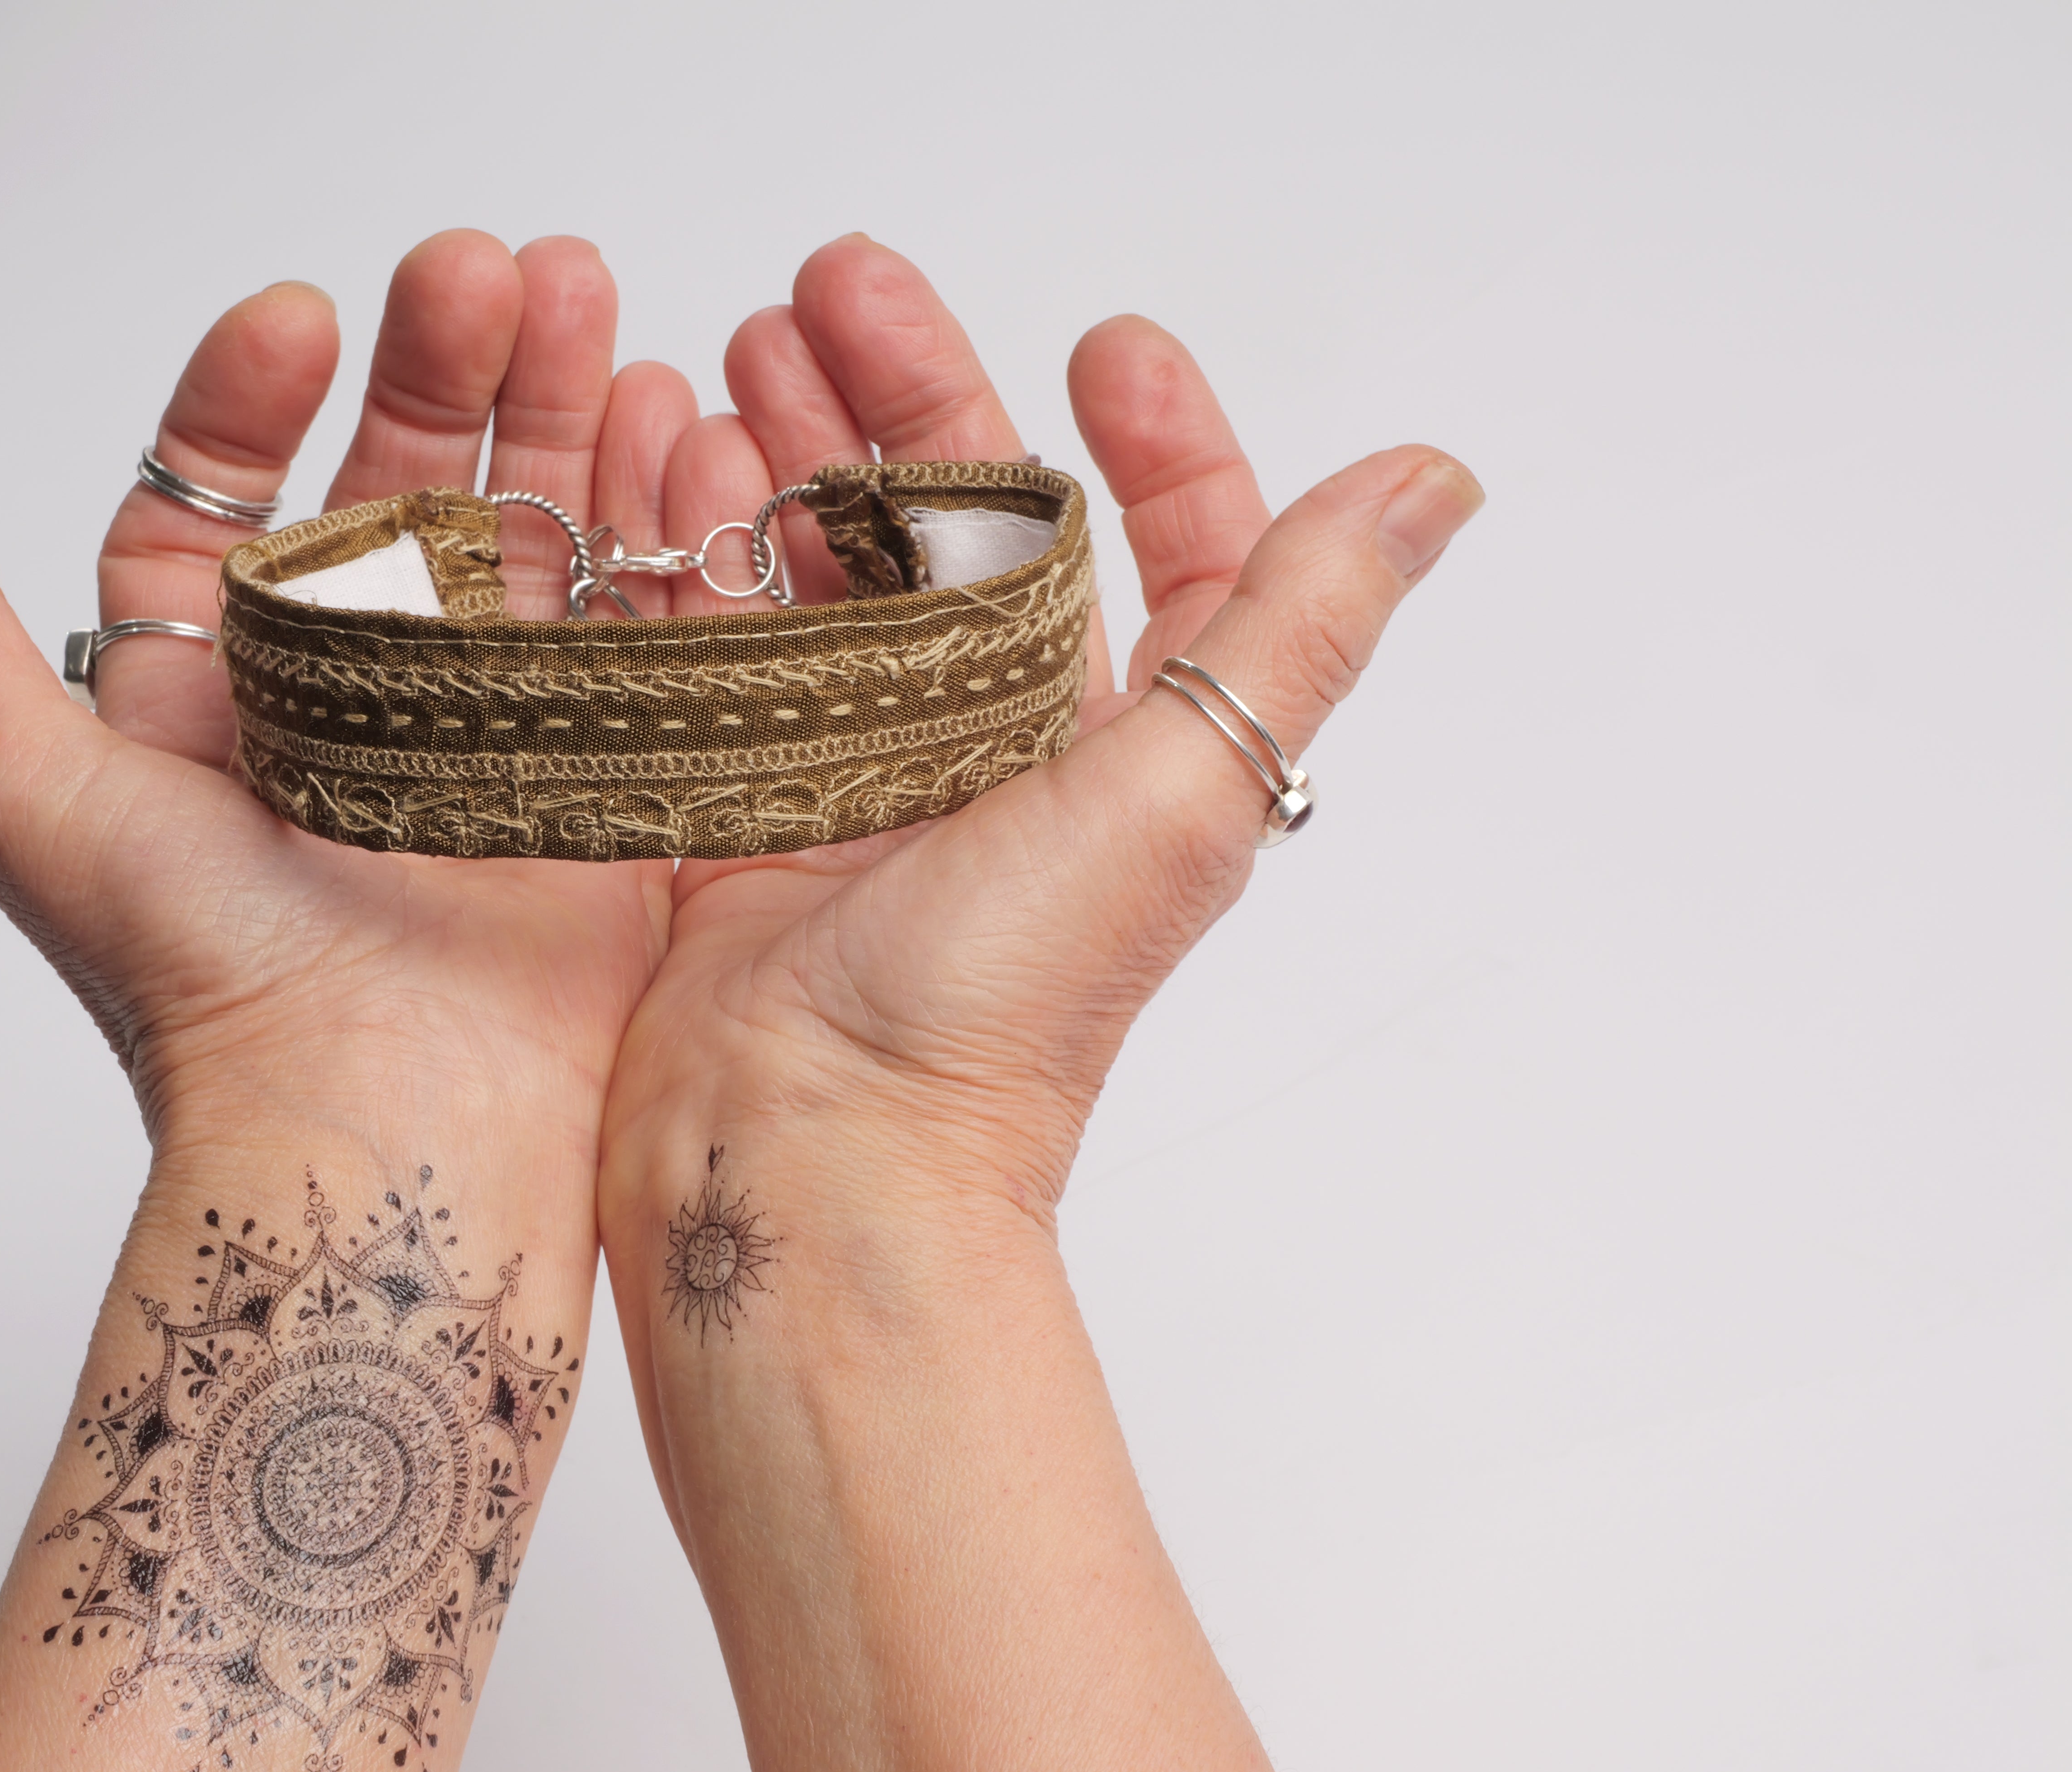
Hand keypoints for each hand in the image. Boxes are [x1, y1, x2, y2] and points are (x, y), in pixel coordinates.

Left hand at [0, 232, 693, 1156]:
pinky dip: (652, 515)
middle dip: (437, 370)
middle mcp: (352, 703)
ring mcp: (489, 732)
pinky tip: (662, 409)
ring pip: (521, 532)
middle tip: (475, 269)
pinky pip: (633, 617)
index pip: (226, 507)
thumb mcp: (24, 789)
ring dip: (551, 405)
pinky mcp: (602, 770)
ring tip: (576, 289)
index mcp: (216, 696)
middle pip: (396, 495)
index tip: (297, 319)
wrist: (381, 1122)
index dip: (254, 403)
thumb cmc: (199, 981)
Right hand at [599, 230, 1482, 1498]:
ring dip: (794, 446)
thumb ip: (1296, 624)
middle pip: (964, 526)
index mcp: (1120, 745)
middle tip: (834, 286)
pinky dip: (698, 542)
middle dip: (908, 394)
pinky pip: (720, 634)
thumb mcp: (1183, 789)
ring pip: (833, 561)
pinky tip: (669, 457)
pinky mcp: (736, 796)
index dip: (1153, 440)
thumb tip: (1432, 483)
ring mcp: (856, 769)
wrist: (810, 1155)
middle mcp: (994, 750)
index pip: (1161, 553)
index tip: (1105, 344)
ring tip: (739, 345)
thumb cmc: (997, 1009)